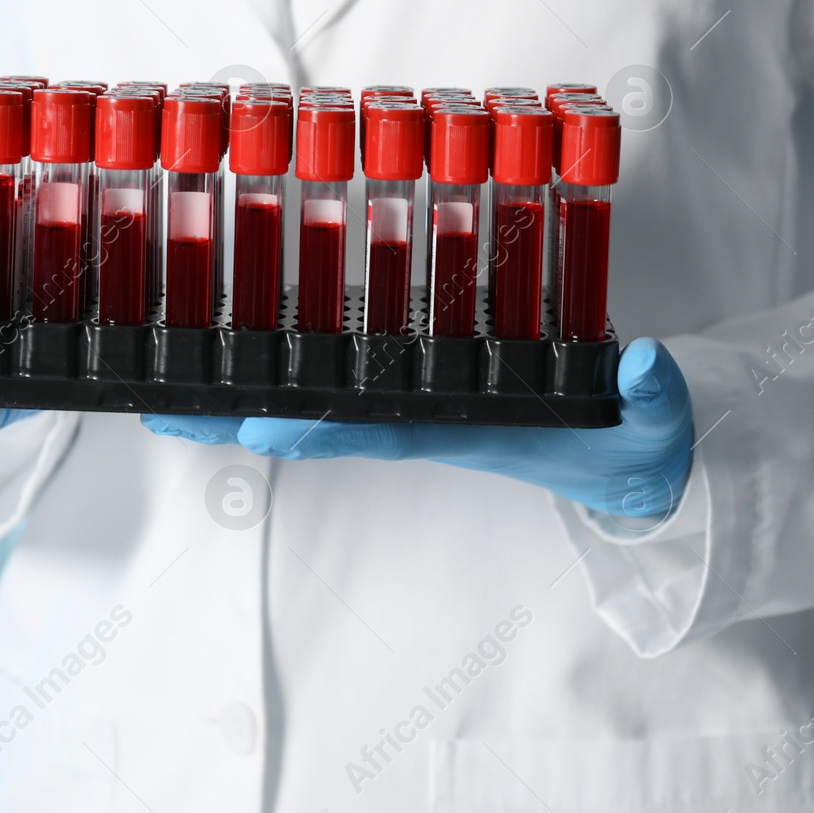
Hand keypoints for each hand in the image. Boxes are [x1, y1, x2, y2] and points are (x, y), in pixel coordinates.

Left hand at [143, 337, 693, 516]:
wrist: (631, 462)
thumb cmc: (631, 446)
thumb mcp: (655, 428)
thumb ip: (656, 401)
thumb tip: (644, 363)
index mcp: (469, 432)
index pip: (384, 431)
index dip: (321, 426)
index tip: (257, 424)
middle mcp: (425, 422)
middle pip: (317, 420)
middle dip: (238, 415)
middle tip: (156, 405)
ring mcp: (414, 407)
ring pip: (313, 401)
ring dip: (240, 395)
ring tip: (162, 382)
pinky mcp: (416, 388)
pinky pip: (335, 382)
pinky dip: (281, 368)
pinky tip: (234, 350)